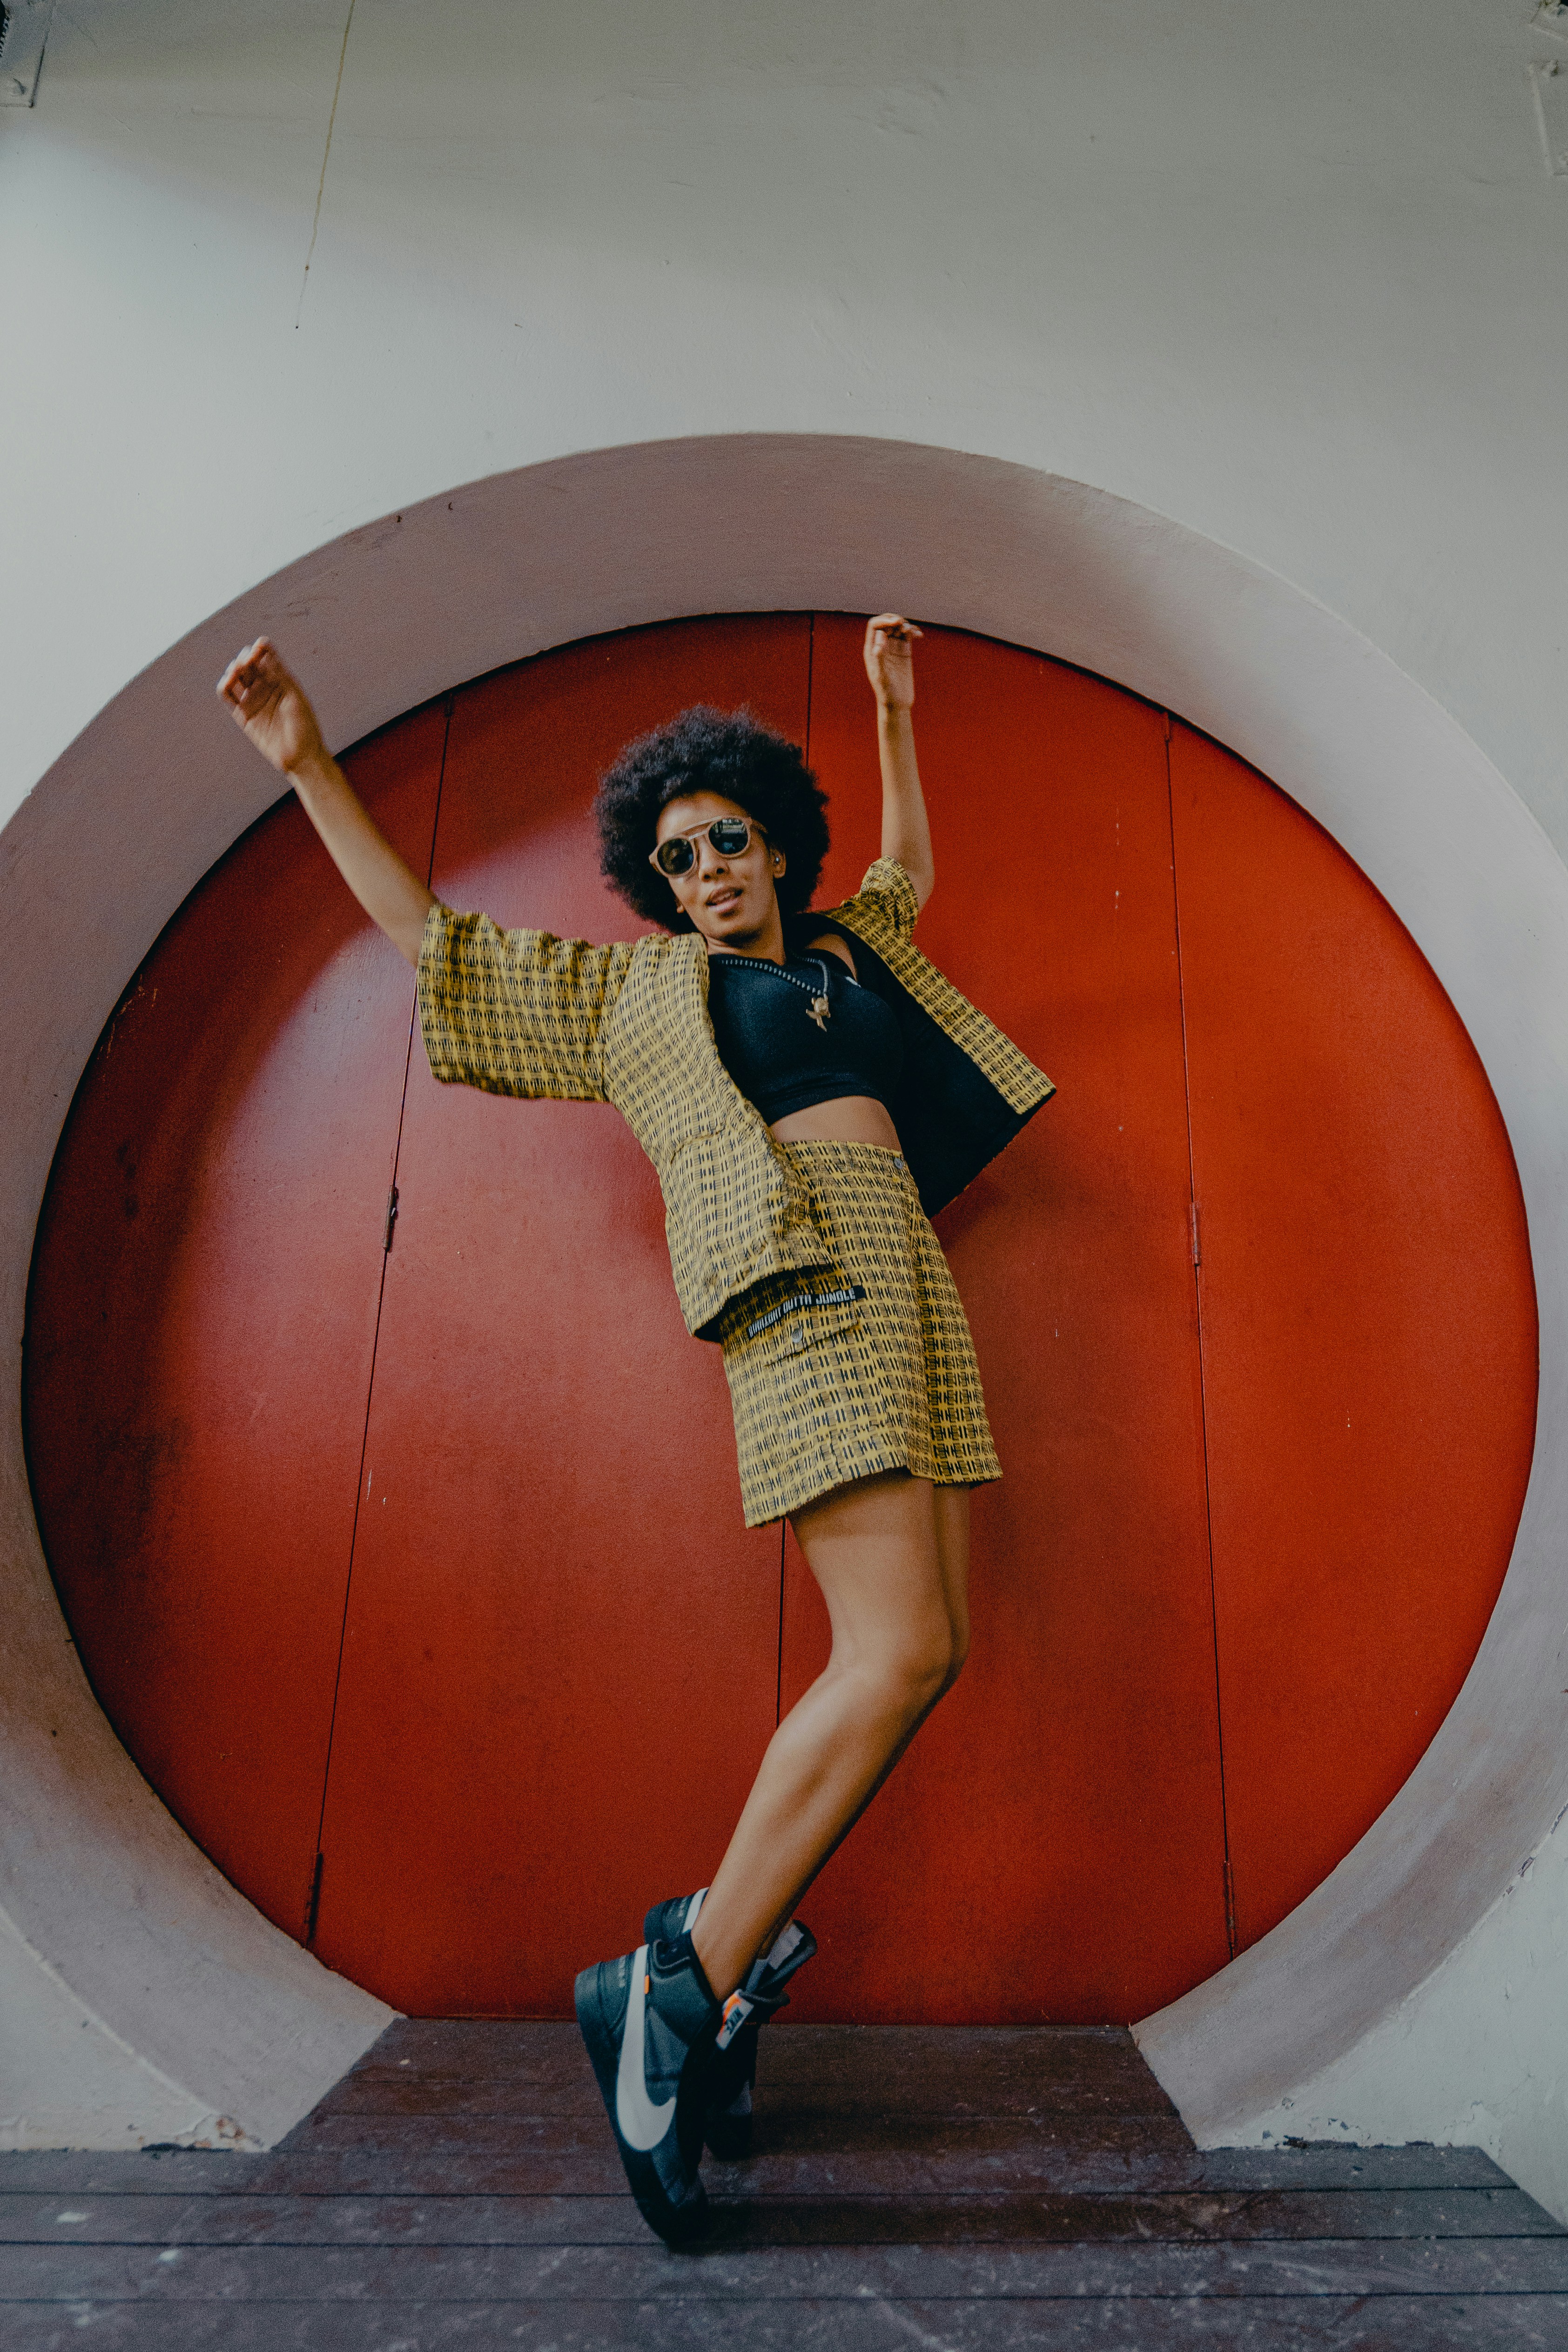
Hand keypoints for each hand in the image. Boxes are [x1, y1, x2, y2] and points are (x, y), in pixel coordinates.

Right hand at [217, 638, 327, 776]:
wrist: (301, 756)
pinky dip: (224, 686)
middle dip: (245, 658)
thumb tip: (264, 654)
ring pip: (236, 678)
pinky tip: (227, 682)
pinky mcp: (243, 715)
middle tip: (247, 660)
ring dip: (233, 670)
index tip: (259, 646)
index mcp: (282, 680)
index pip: (267, 657)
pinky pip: (228, 697)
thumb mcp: (295, 698)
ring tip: (236, 670)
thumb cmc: (305, 726)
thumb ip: (279, 676)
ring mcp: (253, 700)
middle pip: (249, 665)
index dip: (261, 649)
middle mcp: (266, 687)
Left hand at [863, 613, 921, 712]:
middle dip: (895, 620)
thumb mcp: (882, 676)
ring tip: (912, 632)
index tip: (896, 623)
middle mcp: (881, 646)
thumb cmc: (887, 692)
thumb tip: (881, 636)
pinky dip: (913, 632)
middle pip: (886, 623)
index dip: (884, 620)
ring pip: (898, 628)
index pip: (874, 626)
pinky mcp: (905, 652)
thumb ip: (880, 656)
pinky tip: (920, 635)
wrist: (898, 704)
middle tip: (903, 624)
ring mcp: (894, 649)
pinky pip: (908, 636)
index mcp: (871, 650)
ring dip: (905, 625)